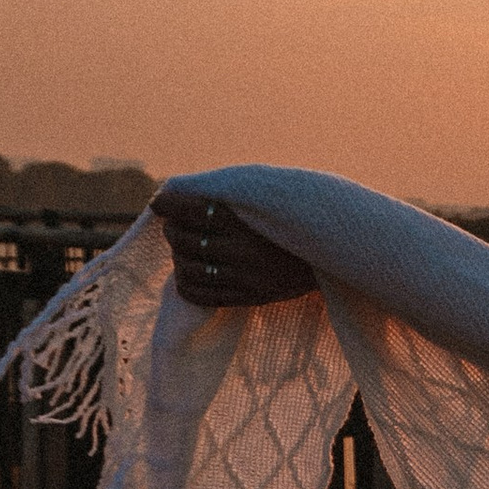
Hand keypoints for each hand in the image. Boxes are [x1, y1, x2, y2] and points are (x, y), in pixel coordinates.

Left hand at [152, 190, 317, 309]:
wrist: (330, 260)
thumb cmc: (292, 222)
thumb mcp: (267, 202)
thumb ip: (229, 196)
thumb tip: (179, 190)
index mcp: (249, 222)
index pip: (193, 210)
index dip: (168, 205)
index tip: (158, 202)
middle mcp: (244, 251)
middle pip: (185, 239)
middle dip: (172, 229)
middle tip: (174, 225)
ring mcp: (244, 278)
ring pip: (187, 268)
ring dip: (177, 256)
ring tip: (183, 249)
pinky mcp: (246, 297)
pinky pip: (198, 294)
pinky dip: (185, 282)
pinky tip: (189, 273)